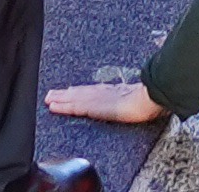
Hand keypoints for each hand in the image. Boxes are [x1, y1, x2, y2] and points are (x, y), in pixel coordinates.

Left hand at [44, 81, 165, 126]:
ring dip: (60, 98)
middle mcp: (103, 92)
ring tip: (49, 99)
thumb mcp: (141, 97)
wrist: (149, 98)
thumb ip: (136, 96)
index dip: (80, 91)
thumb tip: (140, 99)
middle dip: (66, 93)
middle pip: (80, 92)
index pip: (93, 91)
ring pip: (74, 98)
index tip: (70, 91)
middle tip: (52, 94)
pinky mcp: (93, 106)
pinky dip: (63, 106)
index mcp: (114, 91)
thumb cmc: (149, 99)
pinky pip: (74, 106)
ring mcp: (97, 99)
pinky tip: (54, 107)